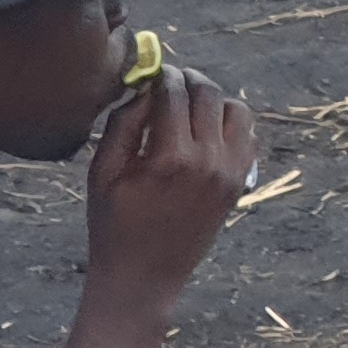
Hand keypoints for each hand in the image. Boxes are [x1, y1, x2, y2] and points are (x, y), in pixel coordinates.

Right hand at [82, 66, 255, 304]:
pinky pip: (245, 134)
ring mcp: (230, 172)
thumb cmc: (112, 225)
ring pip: (234, 108)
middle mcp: (208, 161)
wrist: (144, 278)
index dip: (162, 74)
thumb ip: (123, 124)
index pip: (174, 93)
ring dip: (211, 98)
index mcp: (169, 159)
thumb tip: (145, 87)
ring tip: (187, 104)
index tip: (153, 69)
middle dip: (187, 79)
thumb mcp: (102, 174)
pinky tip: (203, 128)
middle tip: (169, 80)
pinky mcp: (241, 182)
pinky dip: (228, 121)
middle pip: (207, 93)